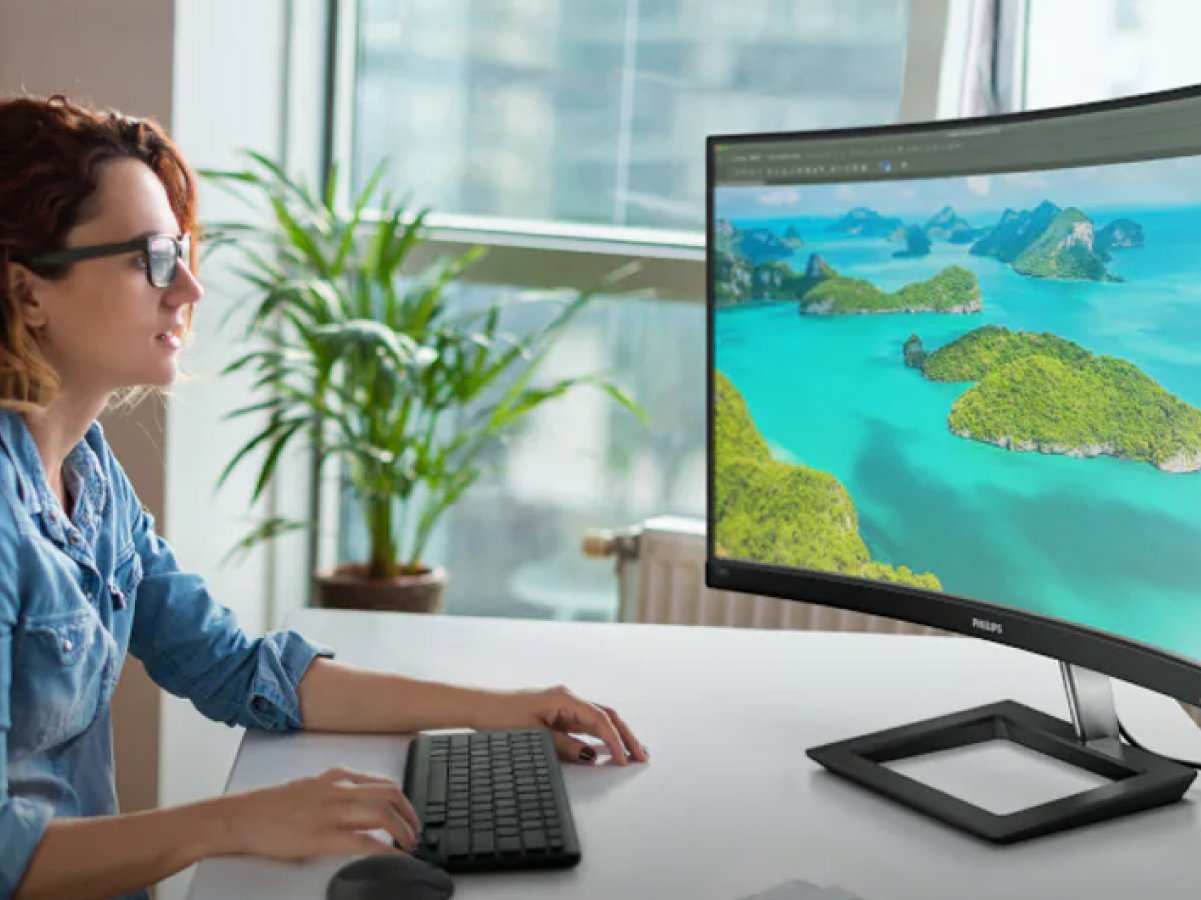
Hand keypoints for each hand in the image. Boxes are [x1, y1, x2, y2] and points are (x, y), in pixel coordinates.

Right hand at [211, 767, 420, 860]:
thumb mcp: (309, 789)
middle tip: (415, 832)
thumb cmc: (269, 807)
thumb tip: (359, 809)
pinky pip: (365, 841)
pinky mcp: (322, 836)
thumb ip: (335, 793)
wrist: (240, 817)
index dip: (403, 800)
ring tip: (408, 845)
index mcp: (336, 777)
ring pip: (383, 814)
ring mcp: (331, 812)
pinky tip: (393, 857)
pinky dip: (385, 849)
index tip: (410, 814)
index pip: (383, 783)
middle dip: (410, 815)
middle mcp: (338, 790)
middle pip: (390, 795)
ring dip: (402, 831)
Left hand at [473, 685, 649, 766]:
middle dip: (625, 736)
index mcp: (565, 698)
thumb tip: (591, 755)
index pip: (600, 719)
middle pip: (606, 716)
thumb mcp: (535, 735)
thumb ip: (565, 746)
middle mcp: (568, 699)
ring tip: (633, 753)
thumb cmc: (501, 717)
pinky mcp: (557, 715)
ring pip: (598, 720)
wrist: (478, 707)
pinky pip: (584, 725)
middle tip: (642, 756)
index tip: (624, 759)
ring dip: (615, 736)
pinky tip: (608, 749)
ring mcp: (563, 707)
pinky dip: (599, 737)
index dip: (615, 740)